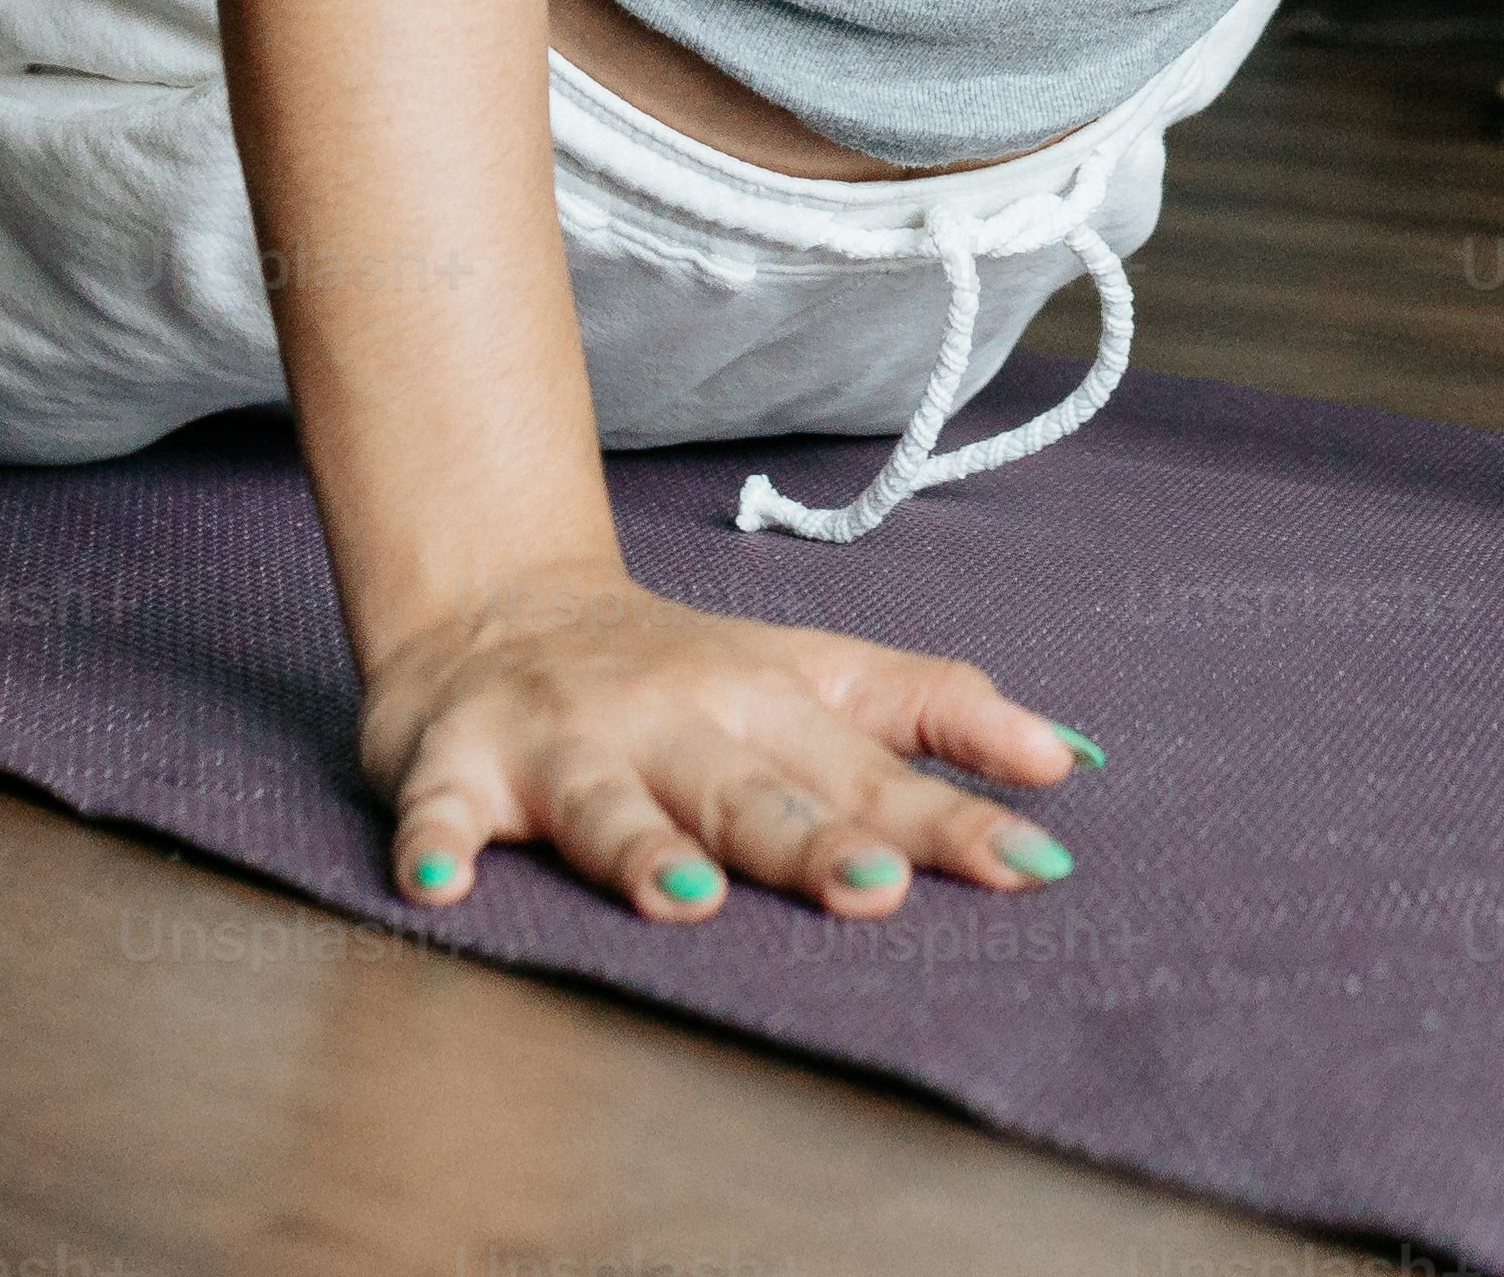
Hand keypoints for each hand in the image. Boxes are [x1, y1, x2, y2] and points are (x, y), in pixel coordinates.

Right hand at [354, 558, 1097, 919]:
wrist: (497, 604)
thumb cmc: (684, 671)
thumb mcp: (818, 674)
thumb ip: (935, 712)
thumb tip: (1067, 765)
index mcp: (770, 702)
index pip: (878, 768)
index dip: (956, 817)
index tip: (1035, 863)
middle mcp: (676, 717)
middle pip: (752, 790)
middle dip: (814, 840)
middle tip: (877, 888)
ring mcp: (564, 742)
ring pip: (610, 803)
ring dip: (643, 850)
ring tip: (686, 900)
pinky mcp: (458, 765)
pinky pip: (441, 810)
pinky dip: (436, 840)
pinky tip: (440, 882)